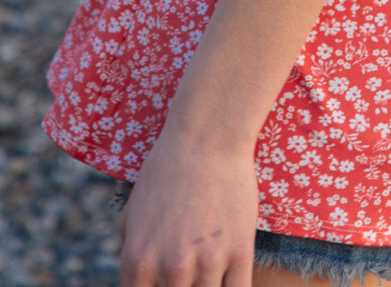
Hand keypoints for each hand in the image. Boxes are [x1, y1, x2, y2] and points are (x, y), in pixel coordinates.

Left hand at [119, 132, 258, 285]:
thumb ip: (133, 257)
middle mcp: (170, 270)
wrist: (207, 138)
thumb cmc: (166, 172)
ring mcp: (207, 263)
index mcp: (137, 264)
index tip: (168, 283)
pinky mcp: (240, 252)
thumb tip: (142, 284)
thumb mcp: (131, 216)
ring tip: (208, 273)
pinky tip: (228, 281)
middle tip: (188, 275)